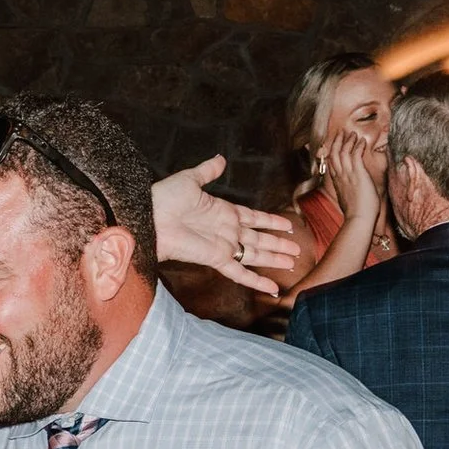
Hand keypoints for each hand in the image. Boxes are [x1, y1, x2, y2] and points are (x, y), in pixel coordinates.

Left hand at [151, 156, 297, 293]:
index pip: (254, 217)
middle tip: (297, 250)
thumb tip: (220, 159)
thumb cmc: (165, 197)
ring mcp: (223, 246)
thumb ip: (207, 171)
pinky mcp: (216, 259)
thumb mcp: (190, 179)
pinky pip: (240, 273)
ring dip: (275, 259)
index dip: (270, 221)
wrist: (151, 216)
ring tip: (293, 263)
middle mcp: (226, 230)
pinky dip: (256, 281)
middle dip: (278, 245)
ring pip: (255, 255)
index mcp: (223, 211)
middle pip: (259, 239)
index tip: (287, 225)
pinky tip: (272, 288)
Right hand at [323, 128, 386, 224]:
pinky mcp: (358, 174)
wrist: (359, 219)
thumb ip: (347, 191)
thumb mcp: (347, 200)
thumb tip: (350, 191)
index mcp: (337, 182)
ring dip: (347, 141)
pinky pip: (356, 155)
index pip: (330, 163)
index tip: (334, 144)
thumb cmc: (356, 213)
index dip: (331, 152)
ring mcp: (348, 174)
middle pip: (334, 154)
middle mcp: (340, 176)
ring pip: (343, 152)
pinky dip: (358, 146)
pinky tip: (362, 141)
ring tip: (352, 133)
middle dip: (336, 142)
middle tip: (340, 133)